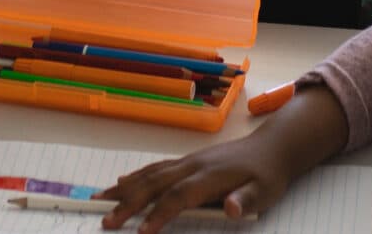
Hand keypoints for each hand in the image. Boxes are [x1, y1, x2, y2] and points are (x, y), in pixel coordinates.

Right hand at [102, 133, 297, 230]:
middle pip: (155, 184)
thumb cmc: (268, 175)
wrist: (272, 146)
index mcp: (210, 176)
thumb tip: (231, 209)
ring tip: (99, 200)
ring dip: (124, 189)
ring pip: (150, 174)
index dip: (159, 214)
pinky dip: (135, 177)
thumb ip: (247, 201)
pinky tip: (121, 183)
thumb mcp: (265, 191)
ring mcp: (188, 162)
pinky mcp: (187, 162)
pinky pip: (155, 169)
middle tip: (106, 221)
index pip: (178, 196)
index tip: (141, 232)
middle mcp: (193, 166)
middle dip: (128, 203)